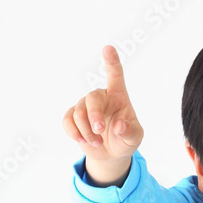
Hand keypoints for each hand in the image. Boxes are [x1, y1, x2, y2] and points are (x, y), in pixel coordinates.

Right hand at [62, 45, 143, 160]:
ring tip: (96, 142)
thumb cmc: (125, 139)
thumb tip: (118, 126)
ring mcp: (85, 106)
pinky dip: (74, 133)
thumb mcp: (134, 138)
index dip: (111, 62)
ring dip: (86, 131)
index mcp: (119, 96)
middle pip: (92, 98)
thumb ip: (130, 131)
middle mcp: (101, 97)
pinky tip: (82, 140)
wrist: (111, 154)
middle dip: (93, 116)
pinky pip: (67, 120)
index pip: (115, 75)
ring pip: (79, 112)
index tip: (108, 48)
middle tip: (99, 132)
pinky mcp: (73, 117)